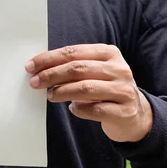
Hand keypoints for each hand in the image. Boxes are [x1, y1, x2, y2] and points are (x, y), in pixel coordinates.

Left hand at [25, 44, 152, 142]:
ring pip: (85, 88)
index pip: (73, 52)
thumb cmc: (106, 89)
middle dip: (51, 75)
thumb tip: (39, 67)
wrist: (135, 115)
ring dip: (61, 92)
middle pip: (77, 69)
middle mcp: (119, 69)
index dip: (49, 58)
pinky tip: (73, 109)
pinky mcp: (124, 111)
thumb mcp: (95, 71)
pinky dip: (78, 109)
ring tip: (50, 95)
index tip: (31, 66)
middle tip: (34, 82)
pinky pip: (94, 109)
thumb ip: (73, 66)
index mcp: (109, 53)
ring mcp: (124, 90)